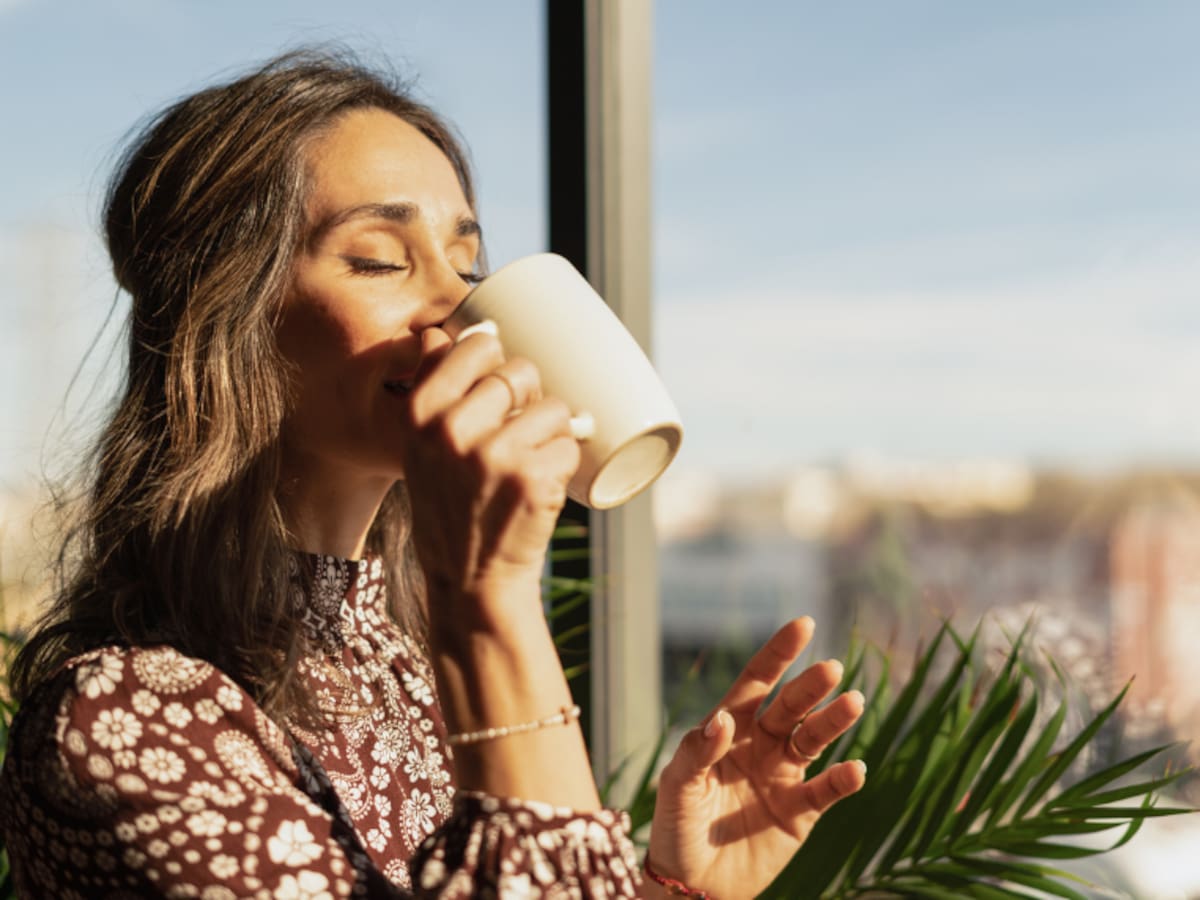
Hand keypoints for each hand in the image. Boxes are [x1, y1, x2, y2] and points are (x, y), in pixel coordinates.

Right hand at [397, 325, 579, 612]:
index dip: (496, 358)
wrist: (470, 581)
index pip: (473, 344)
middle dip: (529, 398)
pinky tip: (540, 488)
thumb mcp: (419, 449)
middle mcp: (451, 428)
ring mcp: (493, 453)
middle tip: (518, 435)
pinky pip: (570, 443)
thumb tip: (444, 332)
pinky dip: (565, 463)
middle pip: (519, 371)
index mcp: (420, 413)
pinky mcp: (531, 477)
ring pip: (553, 406)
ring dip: (552, 433)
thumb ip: (432, 394)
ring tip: (529, 464)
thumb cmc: (449, 508)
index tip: (498, 384)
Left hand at [648, 618, 865, 898]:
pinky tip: (856, 768)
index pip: (757, 682)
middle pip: (791, 706)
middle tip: (831, 669)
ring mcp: (783, 776)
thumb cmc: (676, 829)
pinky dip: (843, 779)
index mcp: (729, 729)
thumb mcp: (676, 787)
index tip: (804, 623)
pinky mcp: (800, 813)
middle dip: (810, 687)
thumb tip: (722, 720)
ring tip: (854, 702)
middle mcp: (761, 745)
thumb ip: (696, 752)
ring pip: (815, 739)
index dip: (779, 653)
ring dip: (834, 721)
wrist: (692, 885)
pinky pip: (826, 791)